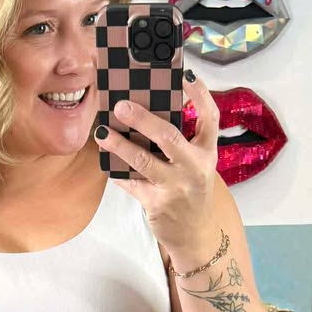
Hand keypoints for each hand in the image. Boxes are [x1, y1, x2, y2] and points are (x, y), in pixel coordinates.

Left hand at [101, 76, 219, 253]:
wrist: (195, 235)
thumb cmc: (191, 192)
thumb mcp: (195, 165)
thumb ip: (179, 142)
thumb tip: (144, 113)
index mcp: (207, 153)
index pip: (210, 117)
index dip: (200, 94)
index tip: (185, 75)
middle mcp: (194, 168)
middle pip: (169, 136)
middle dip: (143, 119)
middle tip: (121, 106)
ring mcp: (176, 187)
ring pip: (144, 161)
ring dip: (120, 145)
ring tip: (102, 132)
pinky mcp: (157, 204)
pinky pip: (131, 183)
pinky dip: (116, 171)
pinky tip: (105, 160)